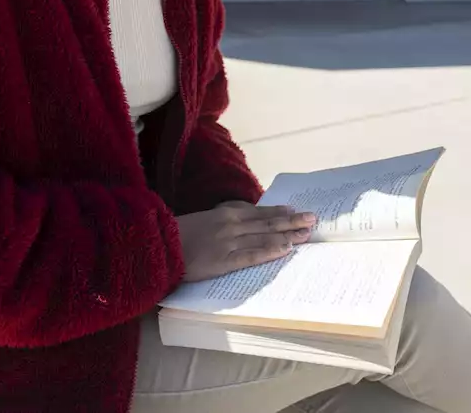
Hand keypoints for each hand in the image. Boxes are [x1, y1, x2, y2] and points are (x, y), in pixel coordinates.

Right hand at [176, 202, 315, 281]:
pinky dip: (270, 251)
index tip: (294, 210)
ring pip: (265, 236)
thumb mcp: (202, 220)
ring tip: (307, 233)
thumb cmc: (177, 235)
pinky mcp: (223, 260)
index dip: (278, 212)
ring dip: (288, 234)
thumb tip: (242, 222)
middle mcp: (230, 224)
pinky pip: (252, 255)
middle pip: (267, 223)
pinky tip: (286, 249)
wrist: (157, 244)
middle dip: (291, 221)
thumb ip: (222, 219)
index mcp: (224, 213)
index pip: (258, 212)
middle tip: (312, 218)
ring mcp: (228, 242)